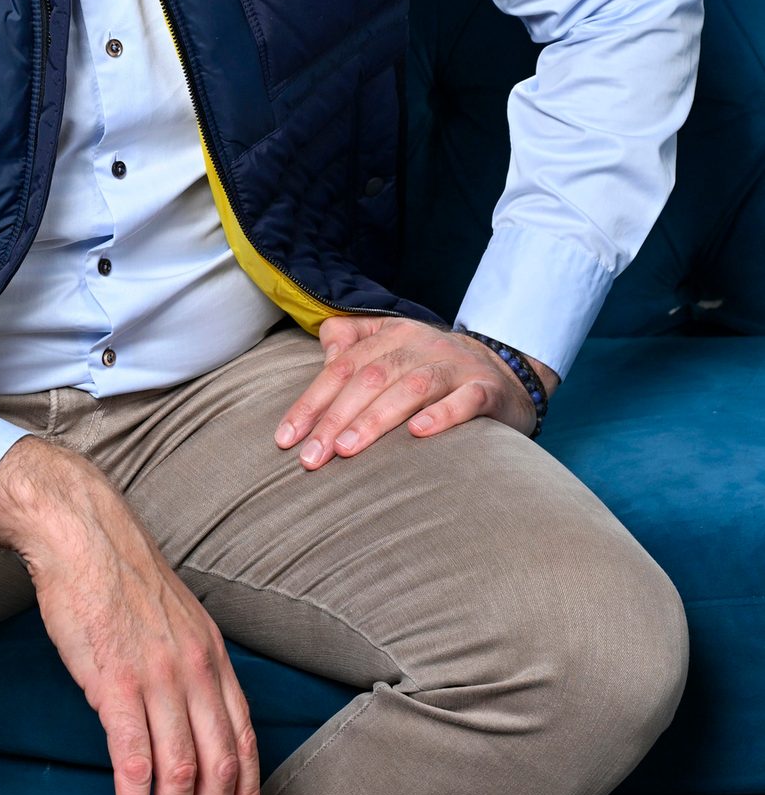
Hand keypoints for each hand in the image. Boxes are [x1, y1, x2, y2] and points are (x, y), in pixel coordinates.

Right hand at [0, 437, 263, 794]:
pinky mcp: (115, 684)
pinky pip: (134, 764)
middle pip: (220, 765)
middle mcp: (196, 669)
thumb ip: (184, 666)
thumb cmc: (117, 573)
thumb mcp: (173, 617)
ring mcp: (158, 678)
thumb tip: (180, 716)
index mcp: (212, 653)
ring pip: (182, 774)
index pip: (244, 737)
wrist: (81, 532)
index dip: (248, 793)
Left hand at [274, 316, 558, 468]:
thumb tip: (324, 351)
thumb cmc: (434, 367)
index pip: (342, 367)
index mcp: (392, 336)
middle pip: (370, 378)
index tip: (286, 439)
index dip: (312, 402)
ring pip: (411, 388)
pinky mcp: (487, 390)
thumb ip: (354, 343)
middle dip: (334, 418)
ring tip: (346, 449)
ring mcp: (455, 366)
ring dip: (375, 419)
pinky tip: (418, 434)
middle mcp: (421, 346)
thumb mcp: (393, 346)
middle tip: (311, 458)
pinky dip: (441, 415)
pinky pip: (465, 401)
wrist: (507, 370)